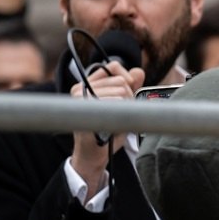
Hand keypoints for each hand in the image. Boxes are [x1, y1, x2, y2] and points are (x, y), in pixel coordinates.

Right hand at [70, 59, 144, 197]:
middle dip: (129, 97)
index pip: (113, 66)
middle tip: (119, 112)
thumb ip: (129, 86)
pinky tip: (112, 123)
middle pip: (122, 81)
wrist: (93, 153)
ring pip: (122, 92)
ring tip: (115, 119)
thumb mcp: (121, 104)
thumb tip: (138, 71)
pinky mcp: (86, 111)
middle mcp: (80, 89)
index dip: (127, 78)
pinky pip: (115, 103)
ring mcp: (80, 100)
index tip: (128, 91)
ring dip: (126, 107)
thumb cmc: (106, 128)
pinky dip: (120, 114)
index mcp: (86, 83)